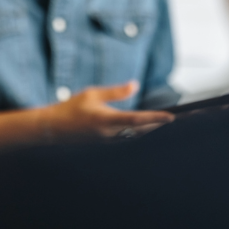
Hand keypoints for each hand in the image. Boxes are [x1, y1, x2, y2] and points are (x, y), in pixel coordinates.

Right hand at [38, 81, 174, 141]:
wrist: (53, 128)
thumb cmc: (71, 108)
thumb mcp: (92, 94)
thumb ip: (115, 92)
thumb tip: (135, 85)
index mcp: (106, 120)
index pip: (137, 120)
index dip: (156, 118)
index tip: (171, 116)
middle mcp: (109, 133)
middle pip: (141, 131)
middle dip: (158, 125)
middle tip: (174, 119)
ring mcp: (108, 141)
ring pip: (135, 136)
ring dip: (149, 130)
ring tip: (163, 123)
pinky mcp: (105, 143)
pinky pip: (127, 138)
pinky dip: (138, 133)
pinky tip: (144, 128)